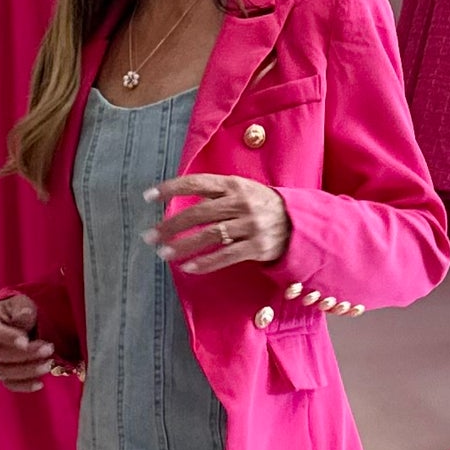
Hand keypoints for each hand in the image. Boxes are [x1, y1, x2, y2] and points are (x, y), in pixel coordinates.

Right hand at [0, 293, 58, 393]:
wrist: (25, 324)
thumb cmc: (21, 311)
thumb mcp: (23, 304)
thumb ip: (23, 309)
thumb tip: (25, 314)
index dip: (8, 337)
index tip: (25, 340)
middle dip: (25, 354)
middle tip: (47, 348)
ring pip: (5, 372)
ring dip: (28, 370)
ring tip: (48, 363)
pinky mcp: (5, 374)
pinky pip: (10, 384)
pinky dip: (25, 386)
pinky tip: (40, 383)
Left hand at [143, 174, 292, 274]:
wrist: (300, 224)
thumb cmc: (264, 207)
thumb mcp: (244, 191)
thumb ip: (218, 195)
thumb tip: (185, 205)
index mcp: (234, 184)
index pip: (197, 183)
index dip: (171, 188)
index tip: (149, 197)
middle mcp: (240, 203)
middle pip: (198, 213)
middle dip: (171, 225)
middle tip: (150, 236)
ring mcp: (250, 225)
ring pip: (209, 235)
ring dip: (183, 245)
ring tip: (163, 253)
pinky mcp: (257, 247)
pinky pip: (225, 256)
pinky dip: (205, 262)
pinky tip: (188, 267)